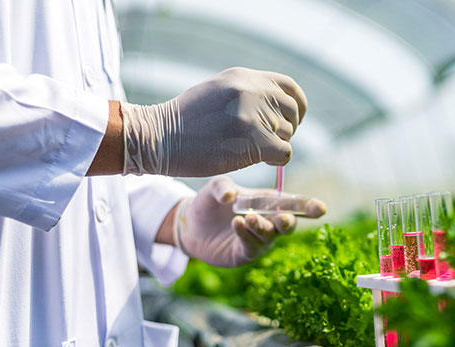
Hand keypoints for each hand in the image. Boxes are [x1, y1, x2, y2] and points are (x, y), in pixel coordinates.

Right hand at [121, 67, 307, 176]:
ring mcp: (253, 114)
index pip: (289, 87)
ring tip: (250, 150)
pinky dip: (276, 161)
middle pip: (292, 112)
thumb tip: (275, 107)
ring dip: (275, 146)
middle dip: (286, 129)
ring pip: (287, 134)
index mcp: (244, 77)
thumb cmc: (184, 121)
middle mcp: (252, 90)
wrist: (158, 137)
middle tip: (268, 142)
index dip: (296, 106)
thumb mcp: (217, 92)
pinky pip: (284, 153)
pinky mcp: (254, 139)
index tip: (290, 120)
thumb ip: (247, 93)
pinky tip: (258, 161)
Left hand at [174, 176, 325, 266]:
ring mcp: (258, 240)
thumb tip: (230, 196)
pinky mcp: (244, 253)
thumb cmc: (210, 202)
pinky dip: (246, 234)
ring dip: (262, 227)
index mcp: (268, 202)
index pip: (292, 204)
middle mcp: (268, 222)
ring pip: (269, 235)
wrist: (191, 224)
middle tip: (283, 219)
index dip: (308, 206)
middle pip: (287, 223)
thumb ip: (223, 187)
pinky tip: (238, 223)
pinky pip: (251, 245)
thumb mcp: (215, 187)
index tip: (321, 208)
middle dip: (288, 221)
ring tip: (249, 218)